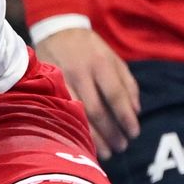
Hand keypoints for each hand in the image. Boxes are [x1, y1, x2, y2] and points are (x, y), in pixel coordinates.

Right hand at [36, 27, 140, 157]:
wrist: (57, 31)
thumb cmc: (90, 48)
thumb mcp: (113, 57)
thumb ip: (127, 83)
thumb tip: (136, 111)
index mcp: (100, 63)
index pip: (116, 96)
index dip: (126, 118)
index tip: (134, 133)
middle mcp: (80, 73)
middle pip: (97, 110)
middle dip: (111, 133)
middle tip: (122, 147)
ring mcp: (61, 81)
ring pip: (77, 115)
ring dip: (94, 138)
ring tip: (108, 152)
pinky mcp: (48, 87)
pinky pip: (63, 114)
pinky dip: (75, 130)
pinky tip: (84, 141)